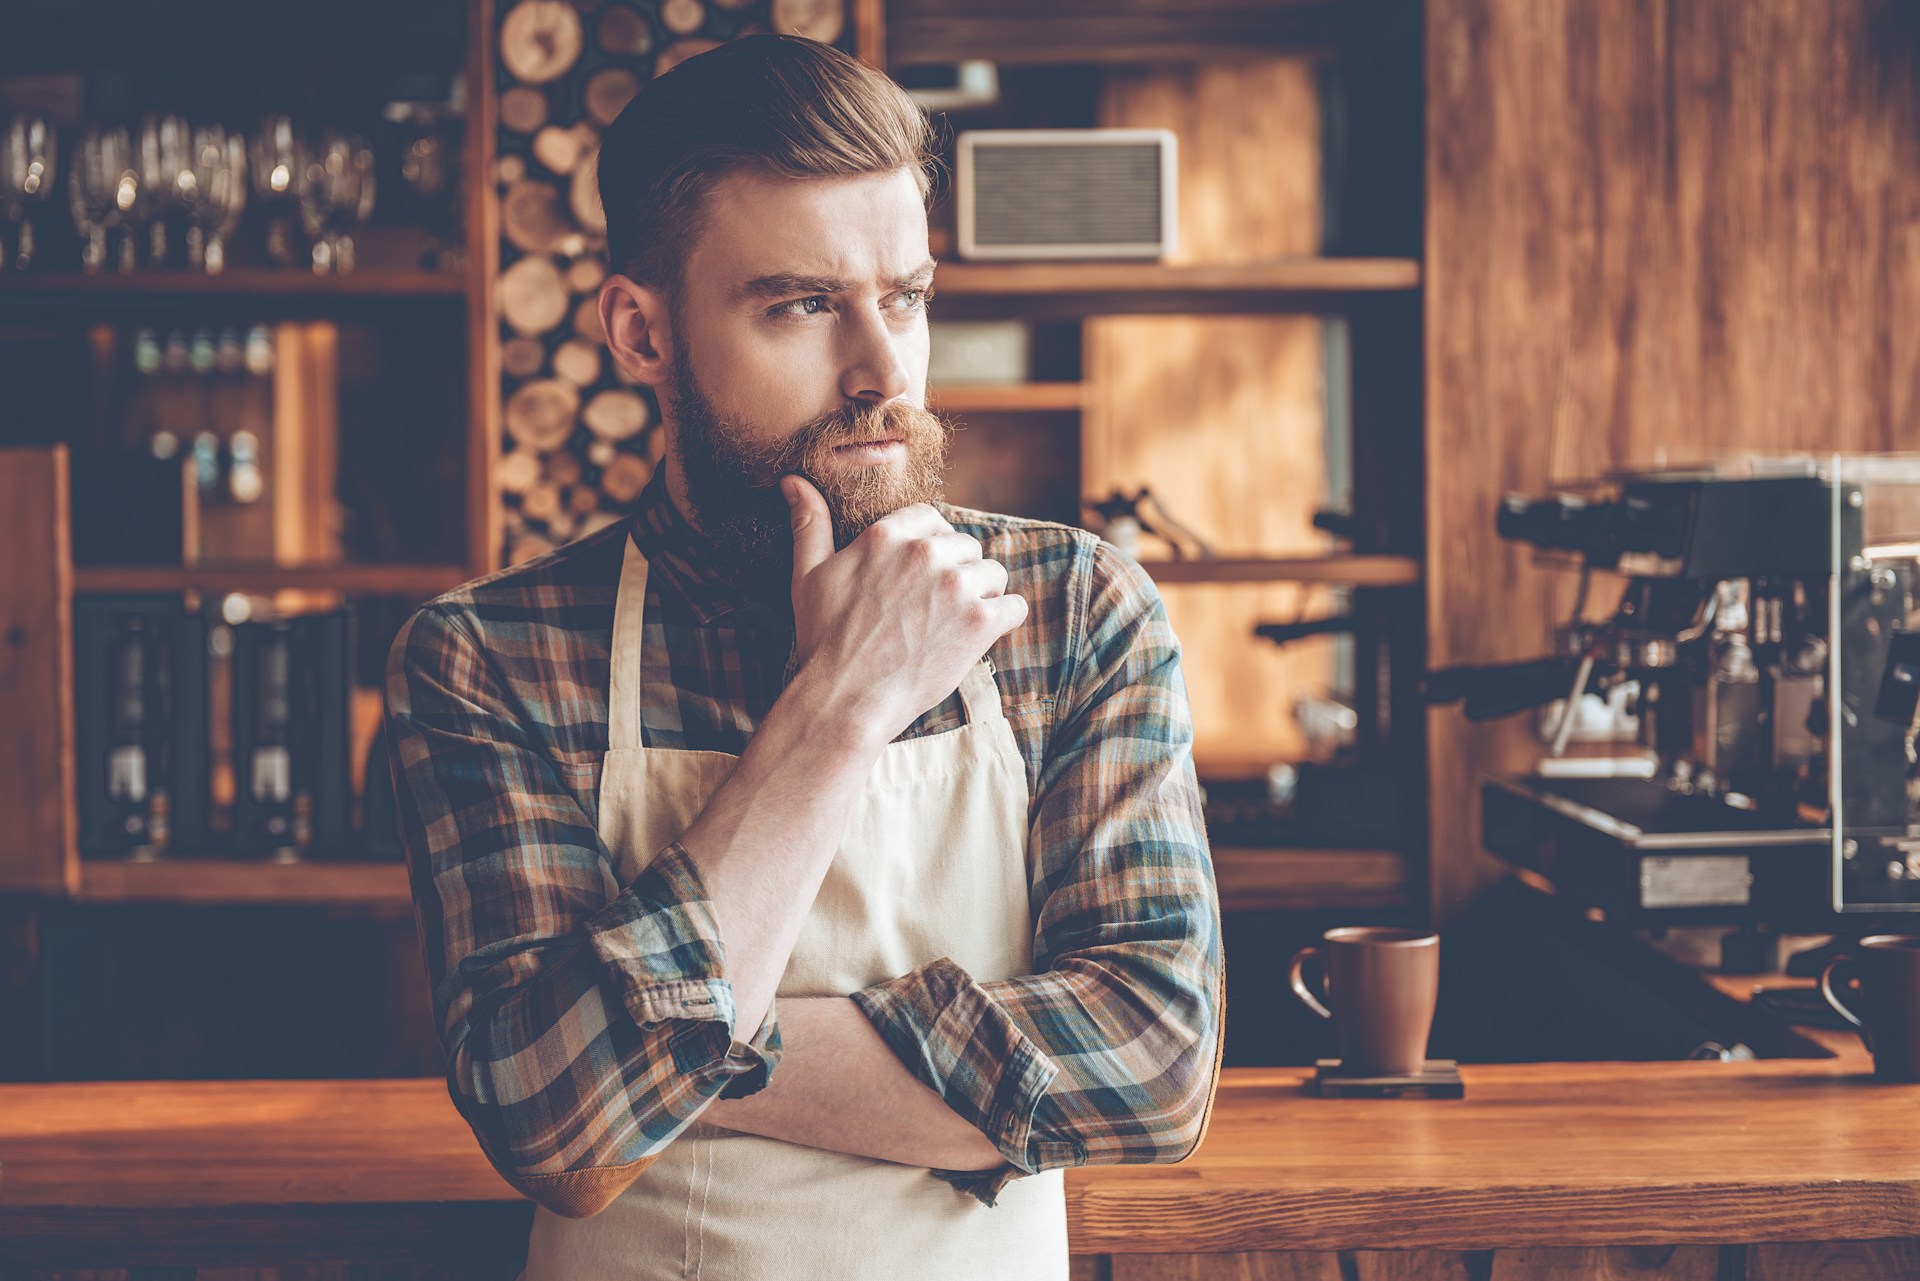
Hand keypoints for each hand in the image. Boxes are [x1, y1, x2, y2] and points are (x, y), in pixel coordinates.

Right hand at [782, 474, 1026, 750]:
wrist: (844, 700)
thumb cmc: (824, 640)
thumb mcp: (808, 575)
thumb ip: (810, 523)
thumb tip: (793, 480)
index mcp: (888, 535)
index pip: (933, 519)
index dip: (932, 547)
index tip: (922, 576)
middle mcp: (925, 552)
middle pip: (967, 547)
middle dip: (957, 573)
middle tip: (934, 610)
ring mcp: (956, 586)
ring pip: (994, 574)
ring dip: (983, 596)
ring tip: (954, 625)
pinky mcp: (979, 622)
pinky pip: (1015, 607)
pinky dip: (1005, 621)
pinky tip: (981, 636)